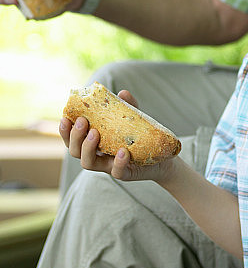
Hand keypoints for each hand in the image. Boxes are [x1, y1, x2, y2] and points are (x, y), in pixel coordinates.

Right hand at [59, 90, 174, 181]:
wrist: (161, 156)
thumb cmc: (141, 136)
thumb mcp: (133, 119)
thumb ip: (127, 106)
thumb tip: (122, 93)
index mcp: (94, 142)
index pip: (72, 139)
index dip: (65, 131)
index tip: (65, 118)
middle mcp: (98, 155)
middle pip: (75, 151)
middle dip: (75, 137)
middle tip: (83, 122)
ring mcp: (109, 166)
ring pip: (88, 163)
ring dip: (88, 148)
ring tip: (94, 133)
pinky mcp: (125, 174)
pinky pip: (117, 172)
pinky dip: (118, 162)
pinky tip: (123, 151)